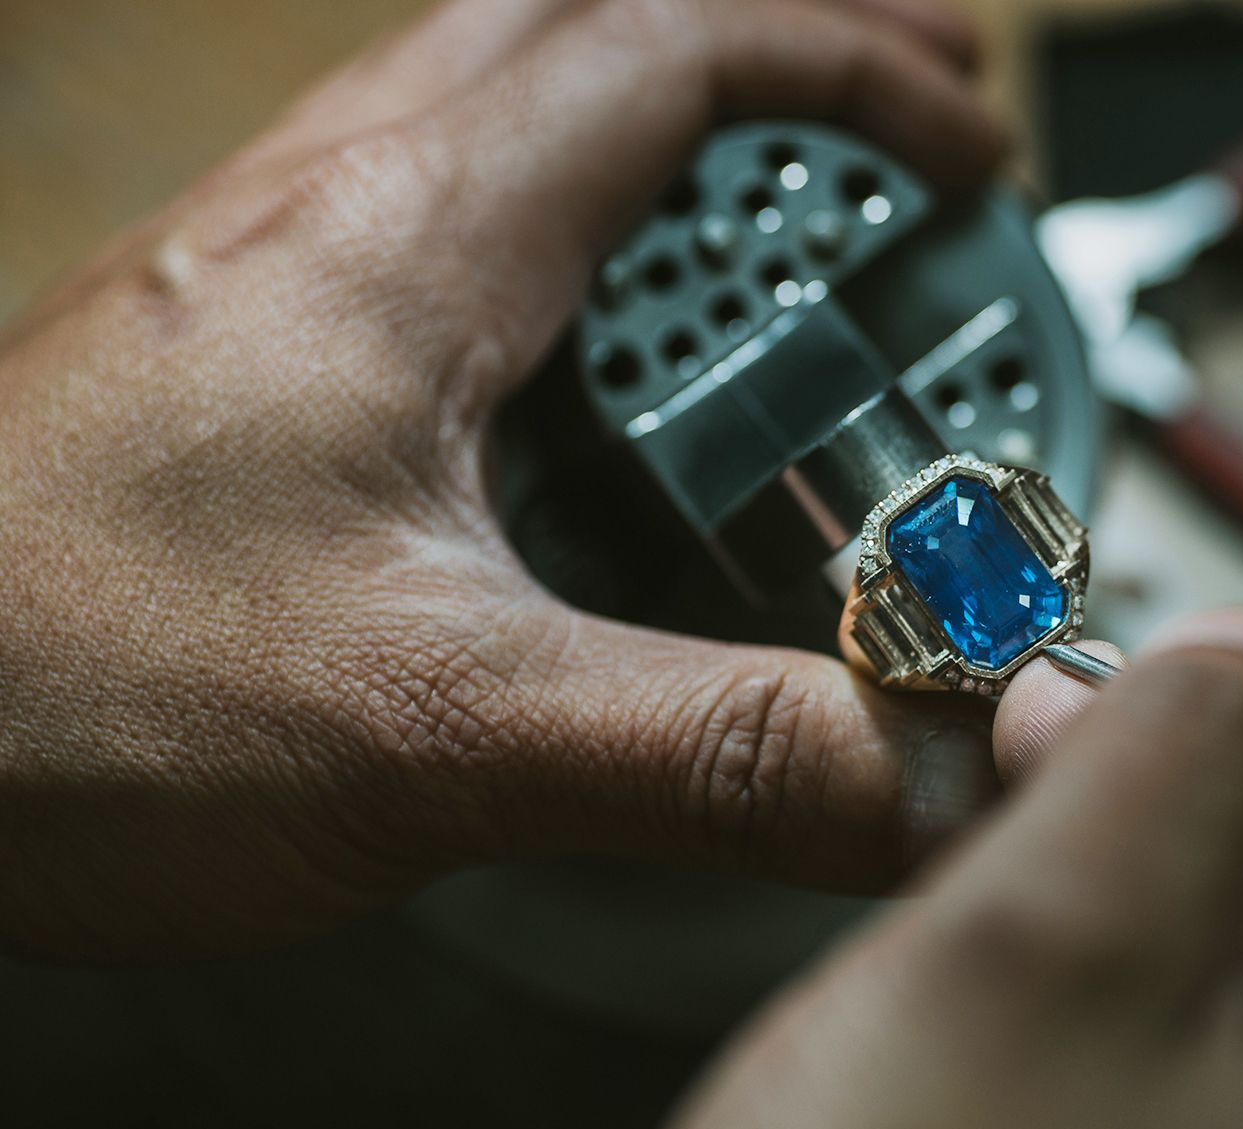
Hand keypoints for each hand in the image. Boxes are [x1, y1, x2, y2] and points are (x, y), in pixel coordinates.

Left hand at [0, 0, 1003, 960]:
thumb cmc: (57, 690)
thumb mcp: (438, 727)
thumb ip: (711, 746)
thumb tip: (938, 762)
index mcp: (409, 241)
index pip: (670, 51)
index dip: (854, 72)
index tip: (972, 151)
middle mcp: (343, 211)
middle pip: (594, 29)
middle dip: (784, 51)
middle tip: (914, 122)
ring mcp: (287, 269)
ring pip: (516, 107)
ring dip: (678, 128)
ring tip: (794, 215)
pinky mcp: (252, 352)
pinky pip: (449, 223)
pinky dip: (579, 235)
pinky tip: (606, 352)